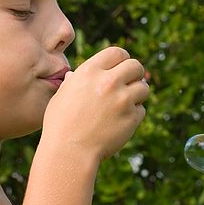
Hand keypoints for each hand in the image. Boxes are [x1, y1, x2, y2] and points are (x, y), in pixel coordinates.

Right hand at [41, 46, 148, 162]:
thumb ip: (73, 83)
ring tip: (125, 104)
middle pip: (136, 66)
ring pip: (143, 88)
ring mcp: (122, 100)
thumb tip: (74, 76)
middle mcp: (108, 82)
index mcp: (90, 72)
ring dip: (137, 94)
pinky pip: (141, 110)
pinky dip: (134, 115)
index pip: (117, 52)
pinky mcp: (131, 118)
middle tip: (130, 83)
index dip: (121, 59)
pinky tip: (120, 122)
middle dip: (135, 73)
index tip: (121, 68)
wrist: (69, 152)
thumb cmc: (59, 125)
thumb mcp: (61, 97)